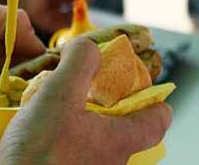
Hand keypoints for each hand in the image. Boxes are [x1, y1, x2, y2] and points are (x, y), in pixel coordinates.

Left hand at [0, 0, 44, 135]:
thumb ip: (0, 20)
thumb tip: (35, 38)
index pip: (34, 67)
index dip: (46, 76)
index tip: (53, 84)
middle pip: (23, 99)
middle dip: (31, 107)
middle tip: (33, 112)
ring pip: (2, 122)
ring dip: (9, 128)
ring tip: (13, 131)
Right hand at [0, 38, 171, 164]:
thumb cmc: (39, 155)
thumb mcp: (59, 94)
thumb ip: (80, 63)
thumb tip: (89, 46)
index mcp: (120, 140)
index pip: (159, 120)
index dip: (155, 99)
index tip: (141, 84)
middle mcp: (112, 162)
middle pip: (125, 128)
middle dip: (109, 105)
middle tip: (87, 89)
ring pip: (97, 142)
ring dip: (81, 122)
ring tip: (55, 109)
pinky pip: (75, 155)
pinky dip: (63, 140)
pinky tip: (41, 131)